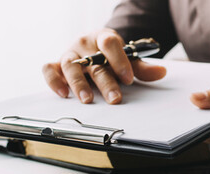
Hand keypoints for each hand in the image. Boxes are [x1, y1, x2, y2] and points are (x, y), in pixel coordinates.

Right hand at [43, 28, 167, 103]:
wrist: (91, 48)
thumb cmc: (109, 56)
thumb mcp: (128, 59)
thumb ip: (142, 67)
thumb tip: (161, 72)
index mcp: (102, 37)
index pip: (110, 43)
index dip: (119, 60)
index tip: (129, 78)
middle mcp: (84, 44)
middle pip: (93, 61)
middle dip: (105, 81)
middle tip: (115, 98)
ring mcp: (69, 53)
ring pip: (70, 65)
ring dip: (78, 83)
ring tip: (87, 99)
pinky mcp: (56, 64)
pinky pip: (48, 69)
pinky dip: (53, 80)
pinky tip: (63, 93)